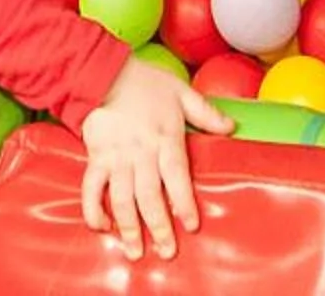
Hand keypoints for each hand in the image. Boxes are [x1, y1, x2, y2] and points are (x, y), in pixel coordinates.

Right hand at [77, 56, 230, 259]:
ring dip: (129, 228)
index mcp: (165, 138)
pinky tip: (102, 227)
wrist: (103, 72)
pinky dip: (94, 210)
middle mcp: (141, 153)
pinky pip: (92, 189)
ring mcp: (116, 158)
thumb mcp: (181, 92)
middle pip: (150, 196)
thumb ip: (206, 113)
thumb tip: (232, 127)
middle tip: (167, 252)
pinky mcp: (96, 158)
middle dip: (159, 227)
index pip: (177, 177)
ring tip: (136, 252)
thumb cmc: (145, 82)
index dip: (184, 203)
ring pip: (122, 199)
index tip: (191, 225)